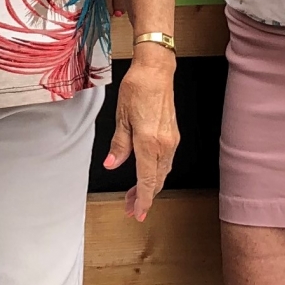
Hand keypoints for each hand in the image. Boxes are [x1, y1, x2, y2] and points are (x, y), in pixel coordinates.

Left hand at [103, 51, 178, 221]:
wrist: (156, 71)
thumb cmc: (138, 88)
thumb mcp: (121, 117)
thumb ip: (119, 145)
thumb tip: (112, 164)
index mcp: (149, 142)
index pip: (147, 180)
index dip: (142, 200)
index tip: (137, 213)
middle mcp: (164, 144)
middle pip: (157, 180)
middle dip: (144, 197)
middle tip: (131, 208)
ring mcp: (171, 140)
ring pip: (162, 172)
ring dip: (150, 186)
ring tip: (136, 195)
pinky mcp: (172, 135)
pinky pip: (165, 161)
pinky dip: (156, 173)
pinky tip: (145, 174)